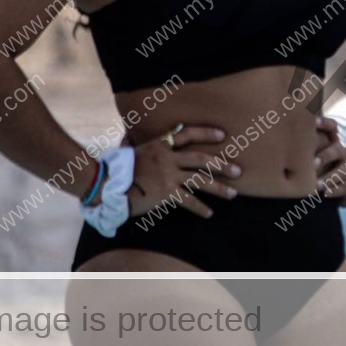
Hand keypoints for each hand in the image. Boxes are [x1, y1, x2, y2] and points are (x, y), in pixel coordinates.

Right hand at [127, 125, 241, 218]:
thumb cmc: (117, 169)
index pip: (187, 134)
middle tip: (238, 170)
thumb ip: (147, 146)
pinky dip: (200, 208)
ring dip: (219, 187)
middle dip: (221, 164)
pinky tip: (209, 213)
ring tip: (233, 193)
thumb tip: (146, 137)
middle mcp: (167, 157)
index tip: (222, 134)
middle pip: (200, 158)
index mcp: (160, 144)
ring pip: (200, 179)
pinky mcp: (166, 192)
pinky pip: (188, 200)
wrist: (107, 184)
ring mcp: (168, 174)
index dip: (206, 132)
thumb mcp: (134, 150)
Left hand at [314, 116, 345, 206]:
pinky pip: (345, 187)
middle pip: (337, 149)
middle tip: (313, 163)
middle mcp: (341, 153)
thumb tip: (282, 142)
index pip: (332, 128)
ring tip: (317, 184)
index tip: (314, 122)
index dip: (325, 124)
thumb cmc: (326, 166)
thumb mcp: (318, 154)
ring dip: (329, 177)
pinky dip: (335, 190)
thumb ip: (306, 147)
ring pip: (342, 171)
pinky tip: (326, 193)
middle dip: (326, 155)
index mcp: (332, 143)